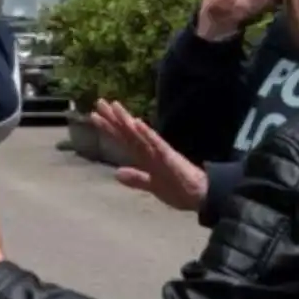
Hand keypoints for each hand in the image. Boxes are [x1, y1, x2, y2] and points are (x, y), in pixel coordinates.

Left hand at [91, 100, 207, 211]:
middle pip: (128, 132)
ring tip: (114, 107)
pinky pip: (157, 144)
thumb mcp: (153, 186)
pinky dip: (147, 134)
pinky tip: (137, 124)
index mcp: (145, 157)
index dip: (109, 128)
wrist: (204, 196)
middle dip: (113, 118)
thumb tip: (116, 173)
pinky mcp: (170, 158)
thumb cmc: (181, 190)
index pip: (123, 140)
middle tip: (99, 102)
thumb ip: (136, 178)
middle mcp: (150, 151)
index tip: (94, 116)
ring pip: (139, 134)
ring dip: (126, 121)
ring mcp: (160, 153)